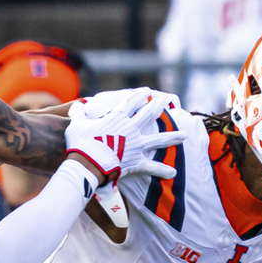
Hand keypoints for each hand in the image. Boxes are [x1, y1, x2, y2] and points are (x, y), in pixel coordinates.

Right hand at [65, 90, 185, 189]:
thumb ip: (80, 114)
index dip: (139, 96)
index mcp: (117, 118)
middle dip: (159, 107)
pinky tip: (173, 171)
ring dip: (172, 137)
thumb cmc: (80, 143)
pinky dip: (162, 170)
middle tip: (167, 102)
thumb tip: (78, 106)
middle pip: (149, 115)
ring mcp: (136, 146)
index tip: (147, 91)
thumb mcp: (77, 124)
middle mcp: (131, 129)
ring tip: (185, 135)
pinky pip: (152, 167)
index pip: (131, 103)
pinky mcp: (137, 162)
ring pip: (158, 140)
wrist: (86, 164)